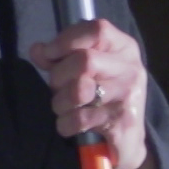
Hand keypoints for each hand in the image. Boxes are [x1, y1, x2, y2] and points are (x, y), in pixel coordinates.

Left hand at [29, 19, 158, 168]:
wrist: (129, 138)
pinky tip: (70, 125)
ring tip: (64, 107)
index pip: (96, 29)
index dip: (66, 40)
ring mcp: (128, 95)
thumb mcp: (84, 70)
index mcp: (124, 47)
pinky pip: (79, 119)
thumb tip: (38, 50)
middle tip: (58, 88)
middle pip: (84, 60)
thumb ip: (60, 57)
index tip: (49, 54)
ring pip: (79, 91)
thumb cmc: (103, 96)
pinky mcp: (122, 122)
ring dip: (60, 102)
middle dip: (59, 76)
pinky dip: (65, 124)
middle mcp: (130, 68)